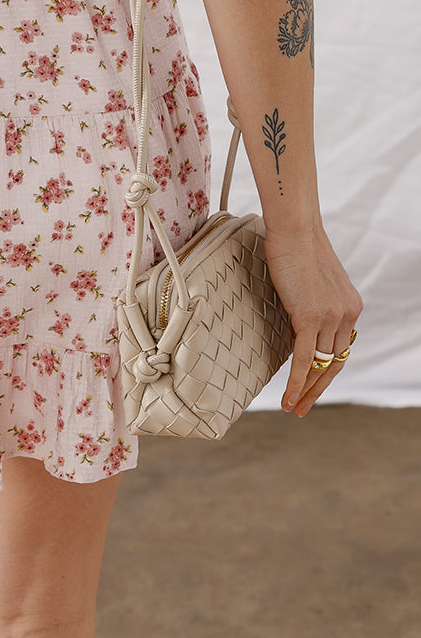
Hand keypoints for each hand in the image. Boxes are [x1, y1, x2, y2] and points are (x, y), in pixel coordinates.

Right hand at [264, 222, 361, 416]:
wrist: (295, 228)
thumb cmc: (297, 245)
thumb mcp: (314, 279)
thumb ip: (314, 300)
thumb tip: (299, 310)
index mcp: (350, 306)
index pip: (341, 349)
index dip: (328, 372)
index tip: (313, 387)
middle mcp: (346, 314)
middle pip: (335, 363)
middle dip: (318, 389)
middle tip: (302, 408)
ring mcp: (330, 317)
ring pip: (321, 365)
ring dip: (306, 390)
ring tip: (292, 407)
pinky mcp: (311, 317)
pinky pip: (305, 358)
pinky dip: (297, 381)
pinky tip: (287, 397)